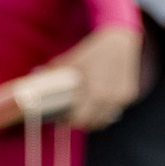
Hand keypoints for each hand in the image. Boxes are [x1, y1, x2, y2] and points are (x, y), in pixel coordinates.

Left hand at [0, 25, 140, 132]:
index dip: (70, 121)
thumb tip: (35, 74)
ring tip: (86, 110)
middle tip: (72, 117)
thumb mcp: (72, 61)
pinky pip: (115, 109)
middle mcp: (109, 98)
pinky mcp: (129, 95)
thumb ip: (54, 71)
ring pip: (105, 119)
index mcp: (94, 92)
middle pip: (93, 123)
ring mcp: (121, 98)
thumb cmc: (92, 52)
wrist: (119, 42)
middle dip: (82, 122)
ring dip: (95, 118)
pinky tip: (99, 100)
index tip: (62, 119)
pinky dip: (106, 108)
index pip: (80, 119)